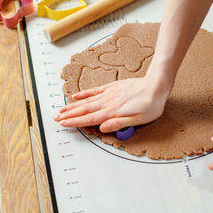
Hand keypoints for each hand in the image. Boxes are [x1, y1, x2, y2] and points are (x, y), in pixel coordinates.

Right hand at [53, 76, 170, 131]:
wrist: (156, 85)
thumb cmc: (151, 104)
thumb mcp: (139, 119)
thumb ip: (120, 123)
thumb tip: (103, 128)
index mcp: (113, 112)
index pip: (90, 119)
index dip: (75, 122)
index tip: (64, 124)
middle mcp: (108, 102)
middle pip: (85, 110)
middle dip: (69, 115)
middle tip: (56, 118)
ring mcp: (109, 94)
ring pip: (87, 101)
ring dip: (73, 106)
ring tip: (61, 110)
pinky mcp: (113, 87)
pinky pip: (95, 91)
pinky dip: (85, 94)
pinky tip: (76, 96)